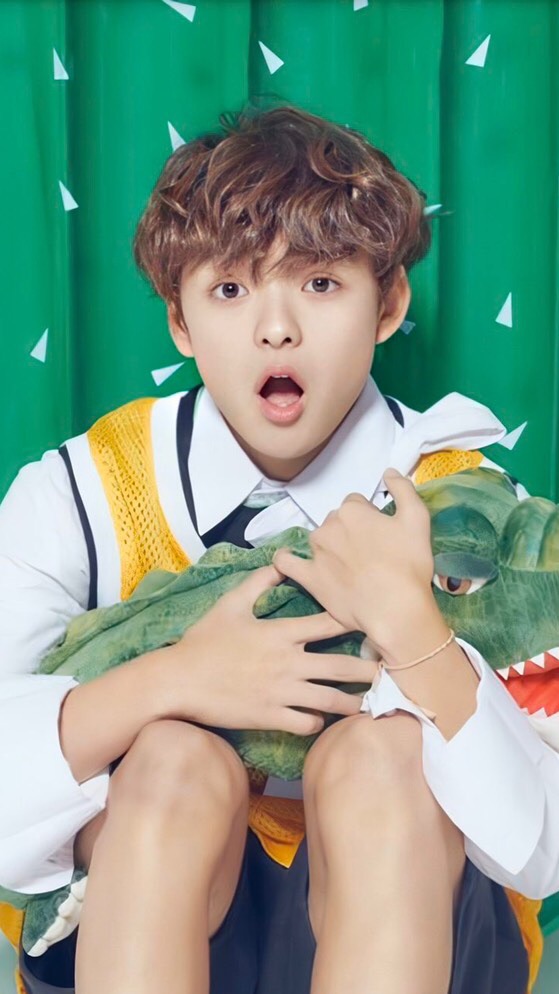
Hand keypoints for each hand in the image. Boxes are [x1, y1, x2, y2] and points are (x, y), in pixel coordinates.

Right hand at [155, 564, 377, 736]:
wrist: (178, 681)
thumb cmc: (204, 640)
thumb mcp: (230, 603)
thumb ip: (259, 582)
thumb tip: (282, 562)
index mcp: (281, 633)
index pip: (330, 624)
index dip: (355, 623)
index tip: (374, 625)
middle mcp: (288, 663)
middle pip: (341, 666)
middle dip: (369, 670)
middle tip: (390, 672)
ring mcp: (281, 693)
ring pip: (331, 700)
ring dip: (354, 702)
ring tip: (371, 703)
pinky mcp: (270, 718)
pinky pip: (307, 724)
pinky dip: (320, 722)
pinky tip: (324, 719)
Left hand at [272, 468, 442, 662]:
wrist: (395, 607)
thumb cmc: (409, 563)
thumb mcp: (417, 518)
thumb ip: (403, 489)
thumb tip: (388, 472)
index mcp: (352, 509)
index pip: (356, 503)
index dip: (371, 517)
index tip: (383, 535)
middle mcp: (328, 525)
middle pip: (337, 520)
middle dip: (351, 531)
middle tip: (371, 553)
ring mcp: (316, 552)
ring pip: (319, 539)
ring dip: (330, 545)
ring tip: (349, 567)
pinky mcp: (309, 577)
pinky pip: (287, 563)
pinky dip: (286, 559)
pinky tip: (289, 560)